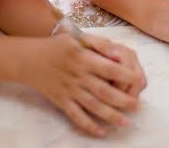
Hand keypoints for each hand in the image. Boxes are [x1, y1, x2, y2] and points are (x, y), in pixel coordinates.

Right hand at [21, 33, 145, 137]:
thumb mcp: (77, 38)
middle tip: (138, 106)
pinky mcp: (61, 101)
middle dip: (123, 100)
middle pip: (104, 91)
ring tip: (126, 123)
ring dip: (110, 116)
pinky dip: (88, 125)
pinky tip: (101, 132)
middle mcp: (78, 76)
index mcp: (84, 59)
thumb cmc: (56, 46)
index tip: (140, 81)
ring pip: (93, 106)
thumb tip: (118, 53)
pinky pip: (75, 115)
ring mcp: (69, 90)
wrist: (28, 59)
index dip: (126, 76)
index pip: (109, 68)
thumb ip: (99, 44)